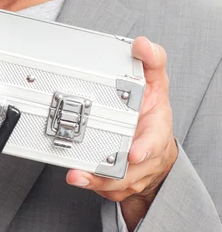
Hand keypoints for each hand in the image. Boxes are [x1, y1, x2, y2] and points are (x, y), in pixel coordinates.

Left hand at [65, 36, 178, 231]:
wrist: (153, 141)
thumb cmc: (151, 111)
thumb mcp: (156, 81)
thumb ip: (151, 60)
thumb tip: (142, 43)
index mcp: (156, 129)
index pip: (154, 140)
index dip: (145, 147)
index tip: (134, 152)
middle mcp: (145, 153)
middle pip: (131, 169)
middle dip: (111, 172)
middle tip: (89, 168)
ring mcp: (133, 170)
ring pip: (116, 182)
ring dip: (96, 180)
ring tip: (76, 175)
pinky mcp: (119, 180)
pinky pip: (106, 188)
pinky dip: (91, 184)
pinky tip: (77, 177)